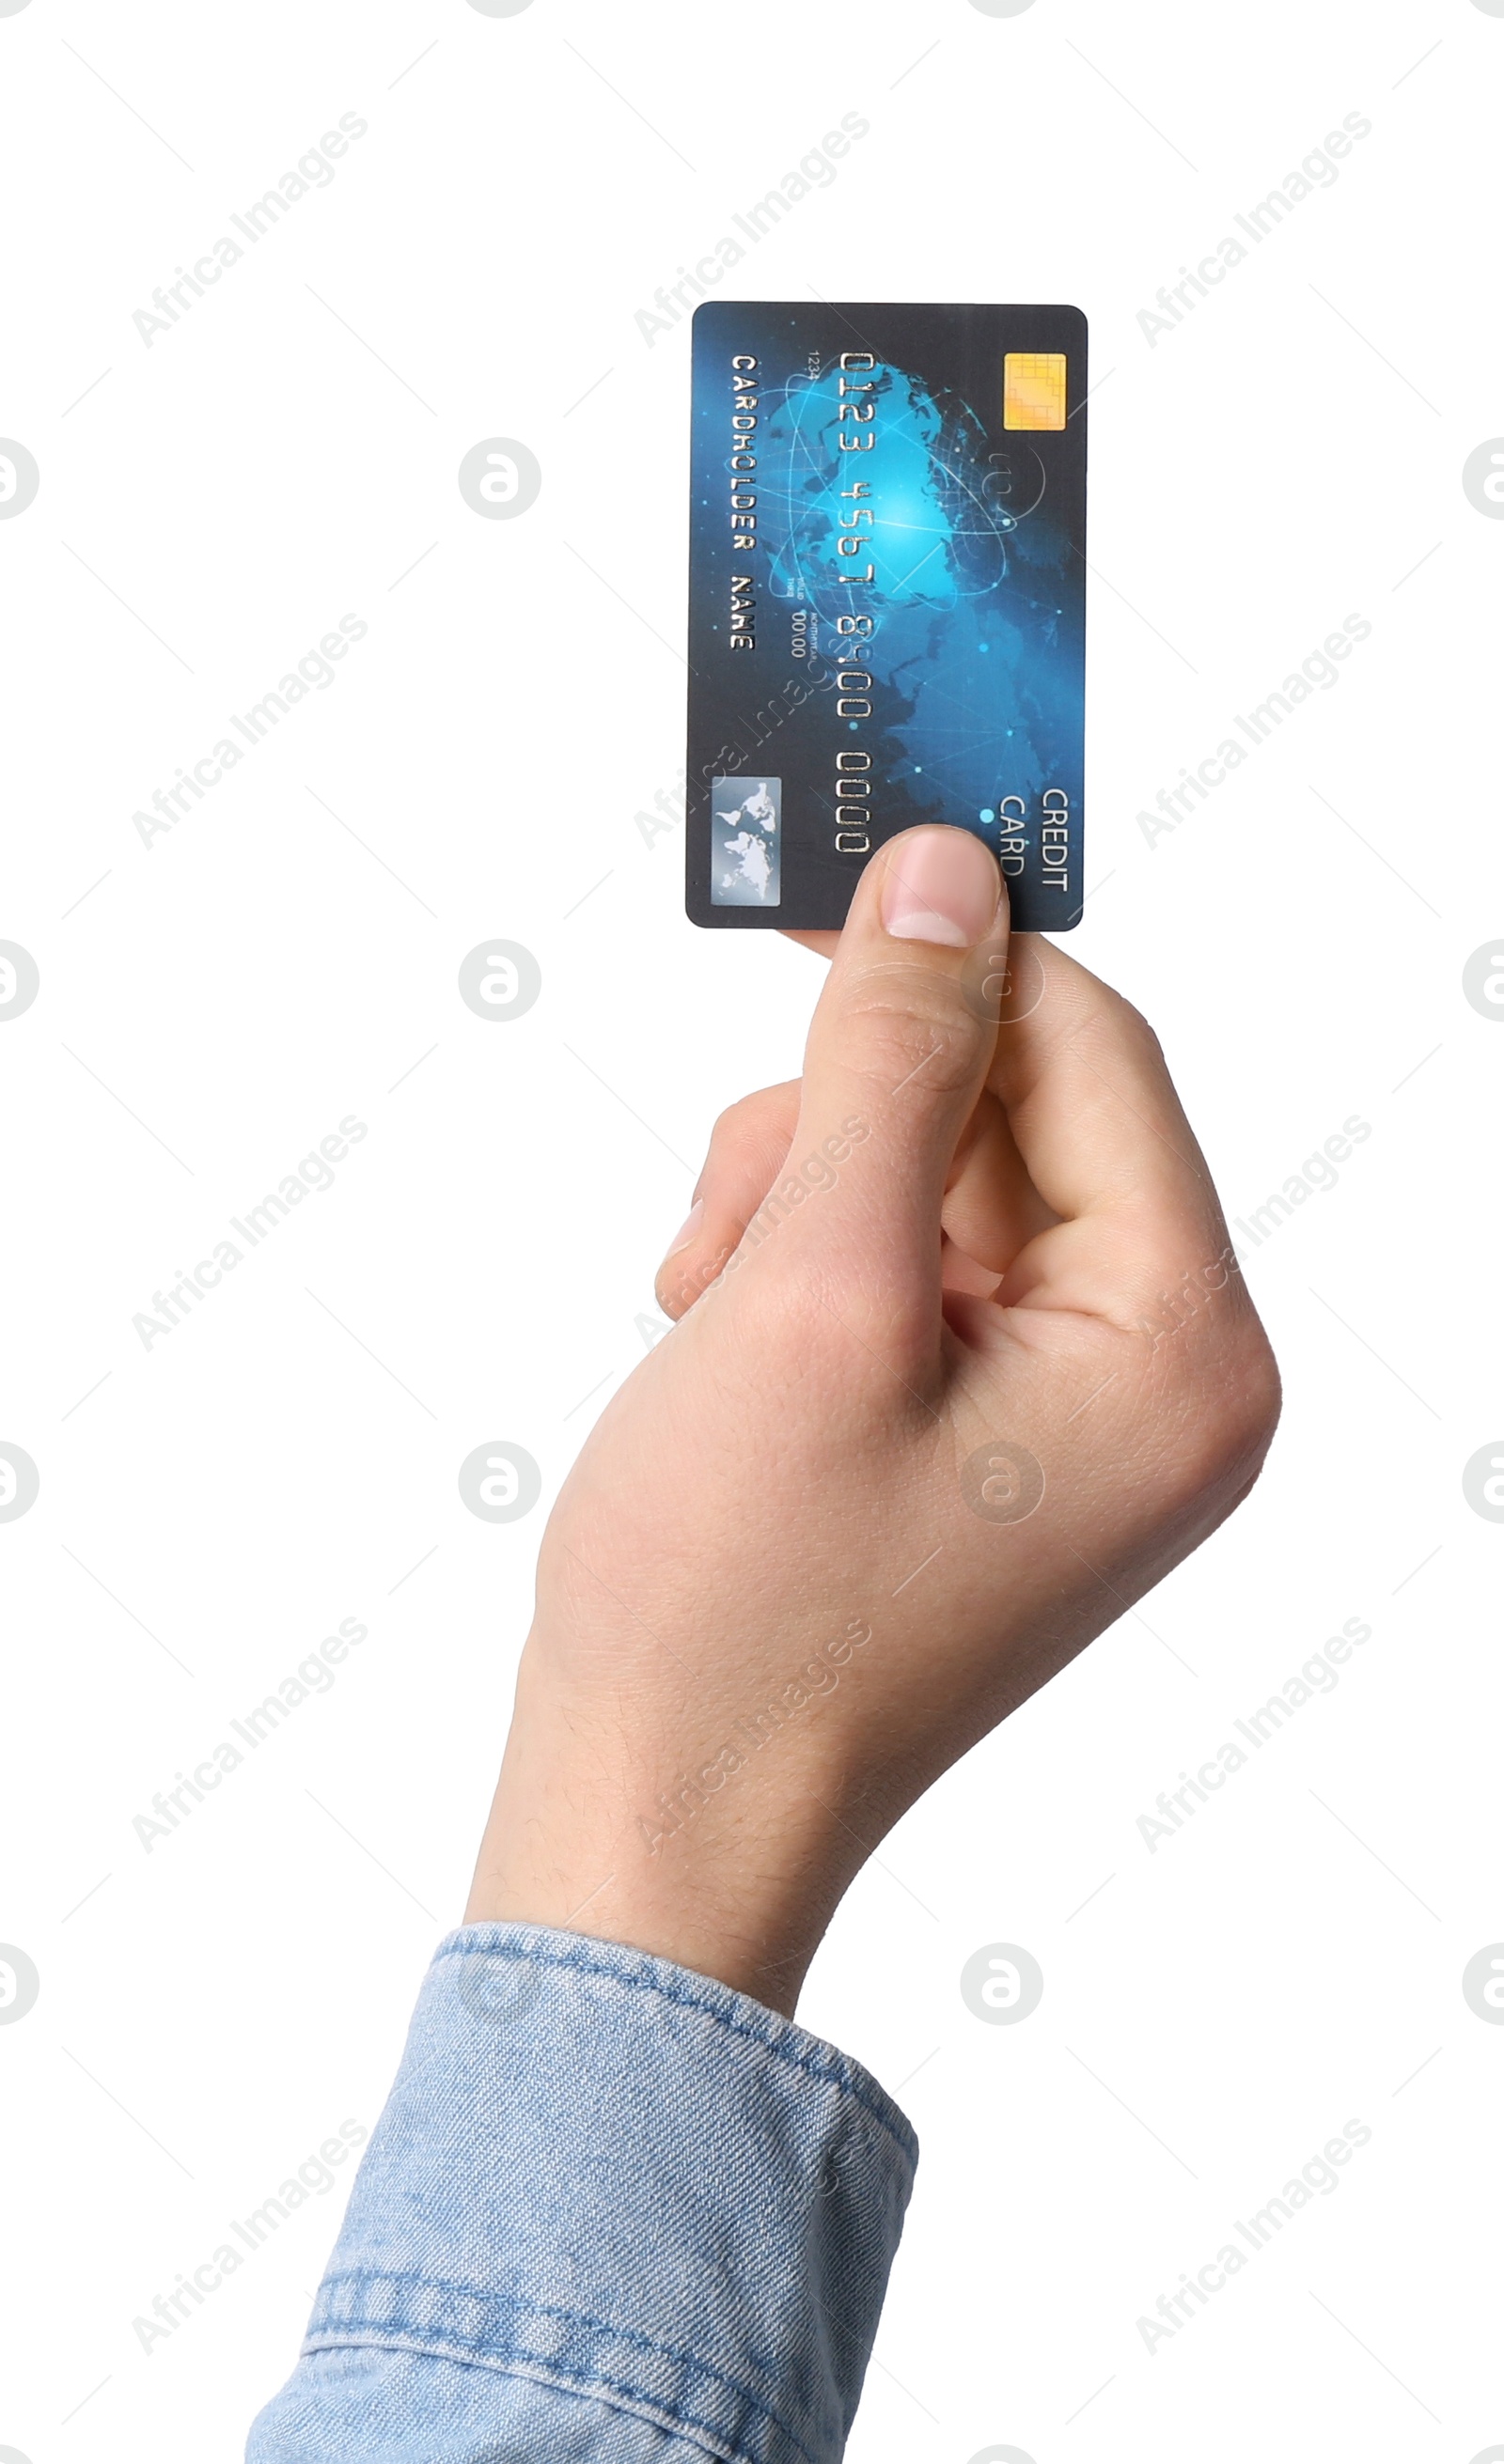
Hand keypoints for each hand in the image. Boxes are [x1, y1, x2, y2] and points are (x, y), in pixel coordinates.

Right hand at [466, 827, 1279, 2013]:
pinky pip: (918, 1266)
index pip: (1094, 1055)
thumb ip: (890, 1064)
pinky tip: (725, 1339)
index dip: (954, 959)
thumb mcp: (815, 1289)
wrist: (661, 1823)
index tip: (826, 884)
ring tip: (709, 1305)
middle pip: (1019, 1113)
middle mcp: (1164, 1380)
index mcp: (1181, 1350)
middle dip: (849, 1128)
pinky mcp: (995, 1436)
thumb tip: (943, 880)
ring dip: (806, 1198)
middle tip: (730, 1216)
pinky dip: (807, 1265)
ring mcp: (1080, 1416)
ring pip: (947, 1178)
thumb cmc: (734, 1609)